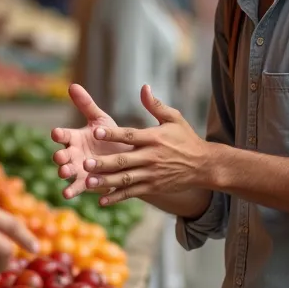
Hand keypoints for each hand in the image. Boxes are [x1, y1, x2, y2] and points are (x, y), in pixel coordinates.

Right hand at [53, 84, 131, 198]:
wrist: (126, 158)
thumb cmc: (110, 136)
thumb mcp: (99, 120)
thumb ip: (86, 104)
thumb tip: (72, 85)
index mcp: (75, 137)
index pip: (64, 135)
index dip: (59, 134)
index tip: (56, 132)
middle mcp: (72, 154)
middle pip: (62, 155)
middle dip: (60, 156)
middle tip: (60, 157)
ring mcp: (77, 169)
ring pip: (67, 172)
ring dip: (64, 173)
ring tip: (64, 173)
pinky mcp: (84, 183)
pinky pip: (76, 188)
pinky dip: (71, 191)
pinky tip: (67, 195)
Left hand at [81, 86, 209, 205]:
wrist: (203, 165)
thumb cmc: (185, 139)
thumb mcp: (174, 118)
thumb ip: (155, 105)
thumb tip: (144, 87)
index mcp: (153, 138)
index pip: (130, 135)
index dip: (112, 134)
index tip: (96, 132)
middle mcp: (150, 157)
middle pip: (123, 160)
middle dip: (104, 163)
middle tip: (85, 163)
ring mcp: (151, 174)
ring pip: (125, 179)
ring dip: (106, 182)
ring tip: (88, 183)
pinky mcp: (152, 187)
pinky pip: (132, 193)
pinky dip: (117, 197)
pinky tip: (102, 201)